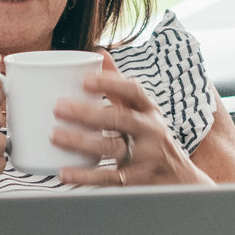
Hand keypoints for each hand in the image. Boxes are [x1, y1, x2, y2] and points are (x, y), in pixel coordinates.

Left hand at [49, 56, 208, 187]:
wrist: (181, 181)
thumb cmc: (152, 139)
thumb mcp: (142, 112)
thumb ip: (118, 86)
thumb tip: (98, 52)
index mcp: (149, 111)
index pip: (133, 91)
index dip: (110, 83)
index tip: (85, 78)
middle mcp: (150, 131)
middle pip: (118, 119)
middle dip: (87, 112)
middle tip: (57, 107)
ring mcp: (145, 157)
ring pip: (111, 147)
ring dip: (80, 141)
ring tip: (54, 136)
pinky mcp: (136, 181)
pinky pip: (108, 178)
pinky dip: (85, 177)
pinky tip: (64, 173)